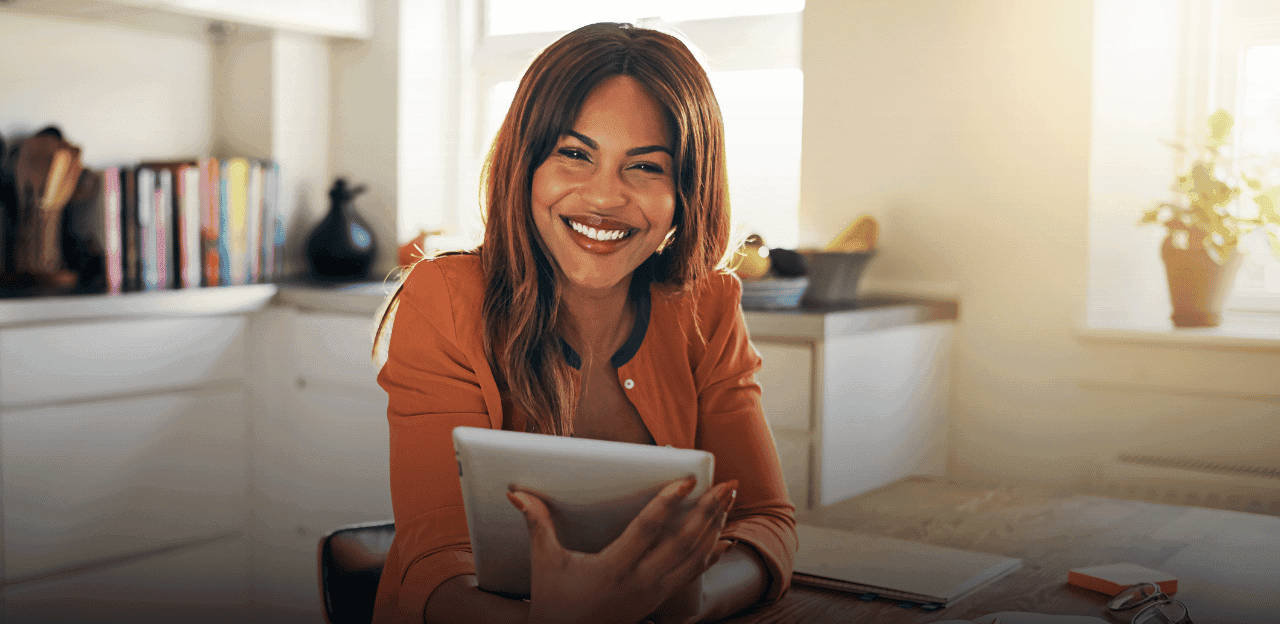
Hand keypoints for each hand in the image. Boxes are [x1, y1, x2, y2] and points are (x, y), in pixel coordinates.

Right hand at [507, 477, 737, 623]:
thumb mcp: (545, 562)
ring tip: (729, 500)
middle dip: (709, 511)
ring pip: (694, 559)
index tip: (687, 480)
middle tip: (729, 485)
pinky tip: (725, 539)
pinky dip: (711, 556)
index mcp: (612, 568)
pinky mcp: (657, 600)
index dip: (669, 503)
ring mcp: (652, 593)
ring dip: (715, 528)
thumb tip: (517, 493)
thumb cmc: (553, 600)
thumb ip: (537, 524)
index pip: (648, 530)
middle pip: (683, 543)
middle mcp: (639, 582)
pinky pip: (692, 576)